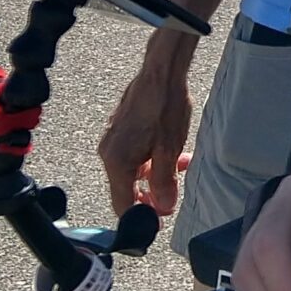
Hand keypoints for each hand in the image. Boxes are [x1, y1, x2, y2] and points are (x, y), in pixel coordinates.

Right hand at [98, 49, 194, 215]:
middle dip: (151, 194)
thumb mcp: (169, 148)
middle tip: (173, 194)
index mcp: (116, 162)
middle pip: (127, 189)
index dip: (141, 216)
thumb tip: (163, 207)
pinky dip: (151, 159)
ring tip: (180, 166)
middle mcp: (109, 153)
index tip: (159, 218)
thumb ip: (164, 181)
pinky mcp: (122, 131)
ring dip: (155, 174)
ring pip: (133, 171)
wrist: (160, 72)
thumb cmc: (164, 106)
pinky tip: (173, 152)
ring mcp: (114, 141)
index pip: (122, 204)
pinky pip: (134, 155)